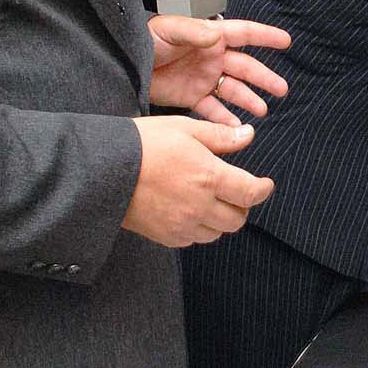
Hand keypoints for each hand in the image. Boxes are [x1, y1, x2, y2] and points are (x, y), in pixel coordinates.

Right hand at [123, 116, 271, 246]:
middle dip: (242, 206)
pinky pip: (193, 239)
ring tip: (212, 202)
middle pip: (238, 219)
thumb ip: (221, 136)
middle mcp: (200, 206)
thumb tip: (248, 135)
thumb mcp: (184, 128)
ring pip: (218, 232)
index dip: (262, 190)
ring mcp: (183, 225)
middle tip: (235, 192)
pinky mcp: (166, 236)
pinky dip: (199, 228)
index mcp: (209, 177)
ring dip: (221, 219)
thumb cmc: (143, 143)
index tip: (265, 185)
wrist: (102, 171)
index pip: (250, 193)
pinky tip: (190, 211)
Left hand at [146, 15, 289, 123]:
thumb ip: (193, 33)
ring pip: (233, 90)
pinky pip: (213, 109)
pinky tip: (236, 127)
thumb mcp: (168, 31)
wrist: (123, 63)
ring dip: (248, 100)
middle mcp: (211, 58)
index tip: (286, 42)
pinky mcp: (191, 96)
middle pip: (245, 68)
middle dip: (264, 78)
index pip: (244, 34)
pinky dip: (224, 119)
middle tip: (281, 89)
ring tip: (262, 111)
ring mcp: (203, 78)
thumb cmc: (143, 39)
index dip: (266, 36)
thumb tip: (216, 36)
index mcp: (210, 38)